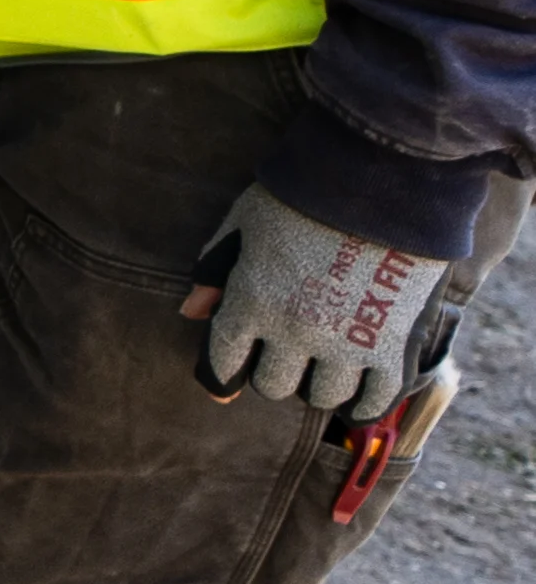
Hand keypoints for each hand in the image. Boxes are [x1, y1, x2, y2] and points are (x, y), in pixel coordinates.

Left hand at [186, 181, 444, 418]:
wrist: (381, 179)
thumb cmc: (304, 195)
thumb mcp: (244, 222)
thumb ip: (214, 269)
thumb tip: (190, 313)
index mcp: (250, 302)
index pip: (223, 362)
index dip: (225, 370)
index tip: (235, 370)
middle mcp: (293, 331)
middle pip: (274, 385)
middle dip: (276, 373)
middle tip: (289, 356)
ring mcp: (344, 343)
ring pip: (324, 397)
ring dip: (321, 385)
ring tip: (328, 365)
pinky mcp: (393, 345)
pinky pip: (377, 399)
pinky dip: (367, 404)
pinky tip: (362, 395)